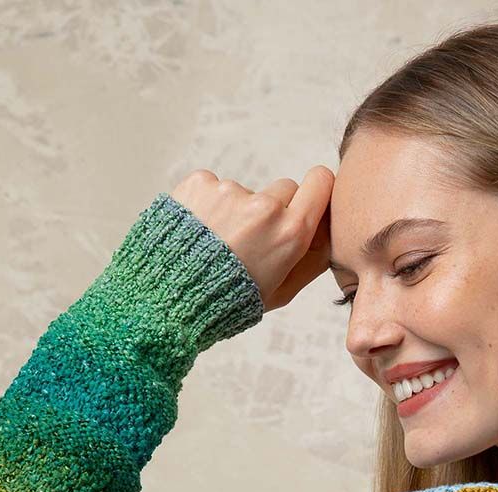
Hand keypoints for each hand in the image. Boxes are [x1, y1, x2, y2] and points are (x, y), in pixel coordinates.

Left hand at [169, 166, 334, 312]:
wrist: (168, 299)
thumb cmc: (227, 303)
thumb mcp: (280, 293)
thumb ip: (311, 261)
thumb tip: (329, 233)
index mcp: (290, 233)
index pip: (321, 182)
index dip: (316, 191)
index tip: (307, 202)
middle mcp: (264, 207)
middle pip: (284, 189)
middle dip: (274, 211)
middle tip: (251, 243)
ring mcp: (231, 191)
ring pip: (245, 193)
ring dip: (236, 213)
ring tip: (216, 247)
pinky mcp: (200, 183)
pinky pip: (214, 188)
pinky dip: (208, 206)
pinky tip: (197, 234)